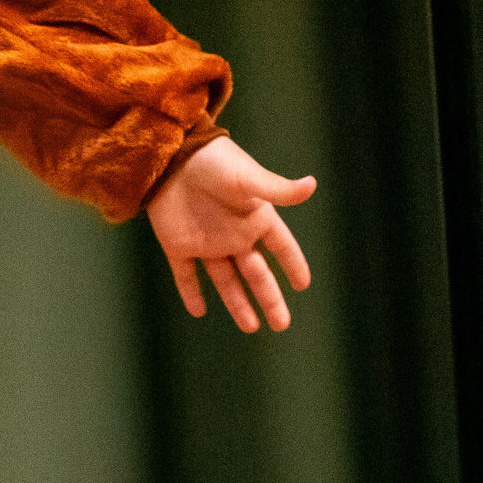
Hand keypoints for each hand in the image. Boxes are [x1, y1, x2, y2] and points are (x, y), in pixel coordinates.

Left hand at [146, 137, 314, 332]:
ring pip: (225, 280)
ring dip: (237, 303)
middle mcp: (233, 234)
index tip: (304, 284)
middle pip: (256, 273)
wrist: (169, 155)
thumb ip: (277, 189)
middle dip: (269, 298)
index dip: (293, 264)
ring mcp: (206, 241)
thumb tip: (313, 185)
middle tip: (282, 324)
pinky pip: (186, 274)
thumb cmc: (214, 162)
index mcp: (255, 217)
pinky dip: (191, 292)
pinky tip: (198, 310)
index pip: (281, 246)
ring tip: (250, 327)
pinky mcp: (178, 244)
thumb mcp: (248, 178)